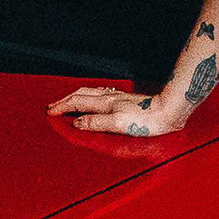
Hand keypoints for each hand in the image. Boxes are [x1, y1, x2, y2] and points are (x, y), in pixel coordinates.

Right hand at [46, 83, 175, 137]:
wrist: (169, 111)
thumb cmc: (147, 121)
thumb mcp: (119, 124)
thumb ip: (96, 123)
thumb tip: (77, 123)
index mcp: (105, 104)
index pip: (77, 104)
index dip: (62, 108)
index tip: (50, 112)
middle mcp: (110, 98)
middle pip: (81, 95)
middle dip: (65, 100)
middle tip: (52, 106)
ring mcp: (118, 98)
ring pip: (90, 93)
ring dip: (75, 97)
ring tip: (67, 101)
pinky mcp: (126, 101)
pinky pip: (100, 95)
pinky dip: (89, 96)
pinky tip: (94, 99)